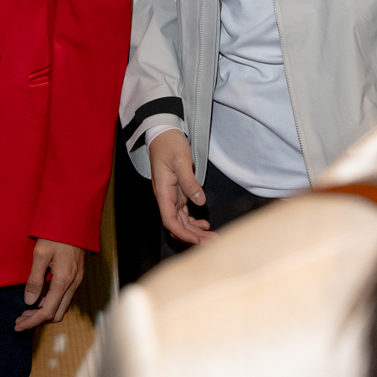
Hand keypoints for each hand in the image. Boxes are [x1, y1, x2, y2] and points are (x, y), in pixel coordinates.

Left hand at [17, 239, 86, 330]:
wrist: (75, 219)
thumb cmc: (56, 234)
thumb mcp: (40, 254)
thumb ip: (35, 279)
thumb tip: (29, 302)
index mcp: (63, 280)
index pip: (47, 311)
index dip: (32, 322)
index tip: (18, 325)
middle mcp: (73, 284)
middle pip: (57, 314)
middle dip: (38, 320)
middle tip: (20, 319)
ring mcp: (77, 280)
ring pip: (62, 306)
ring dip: (45, 312)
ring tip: (26, 311)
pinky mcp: (77, 276)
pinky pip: (65, 297)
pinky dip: (52, 302)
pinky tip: (39, 298)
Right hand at [148, 131, 213, 245]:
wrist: (163, 134)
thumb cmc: (169, 145)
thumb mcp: (181, 161)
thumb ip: (189, 182)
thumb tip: (200, 201)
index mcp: (163, 192)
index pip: (169, 220)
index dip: (182, 233)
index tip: (197, 240)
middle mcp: (166, 198)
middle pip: (177, 225)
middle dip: (193, 237)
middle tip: (212, 243)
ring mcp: (172, 197)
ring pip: (182, 221)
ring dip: (196, 232)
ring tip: (212, 237)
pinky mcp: (178, 193)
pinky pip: (184, 213)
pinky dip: (194, 222)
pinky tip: (205, 225)